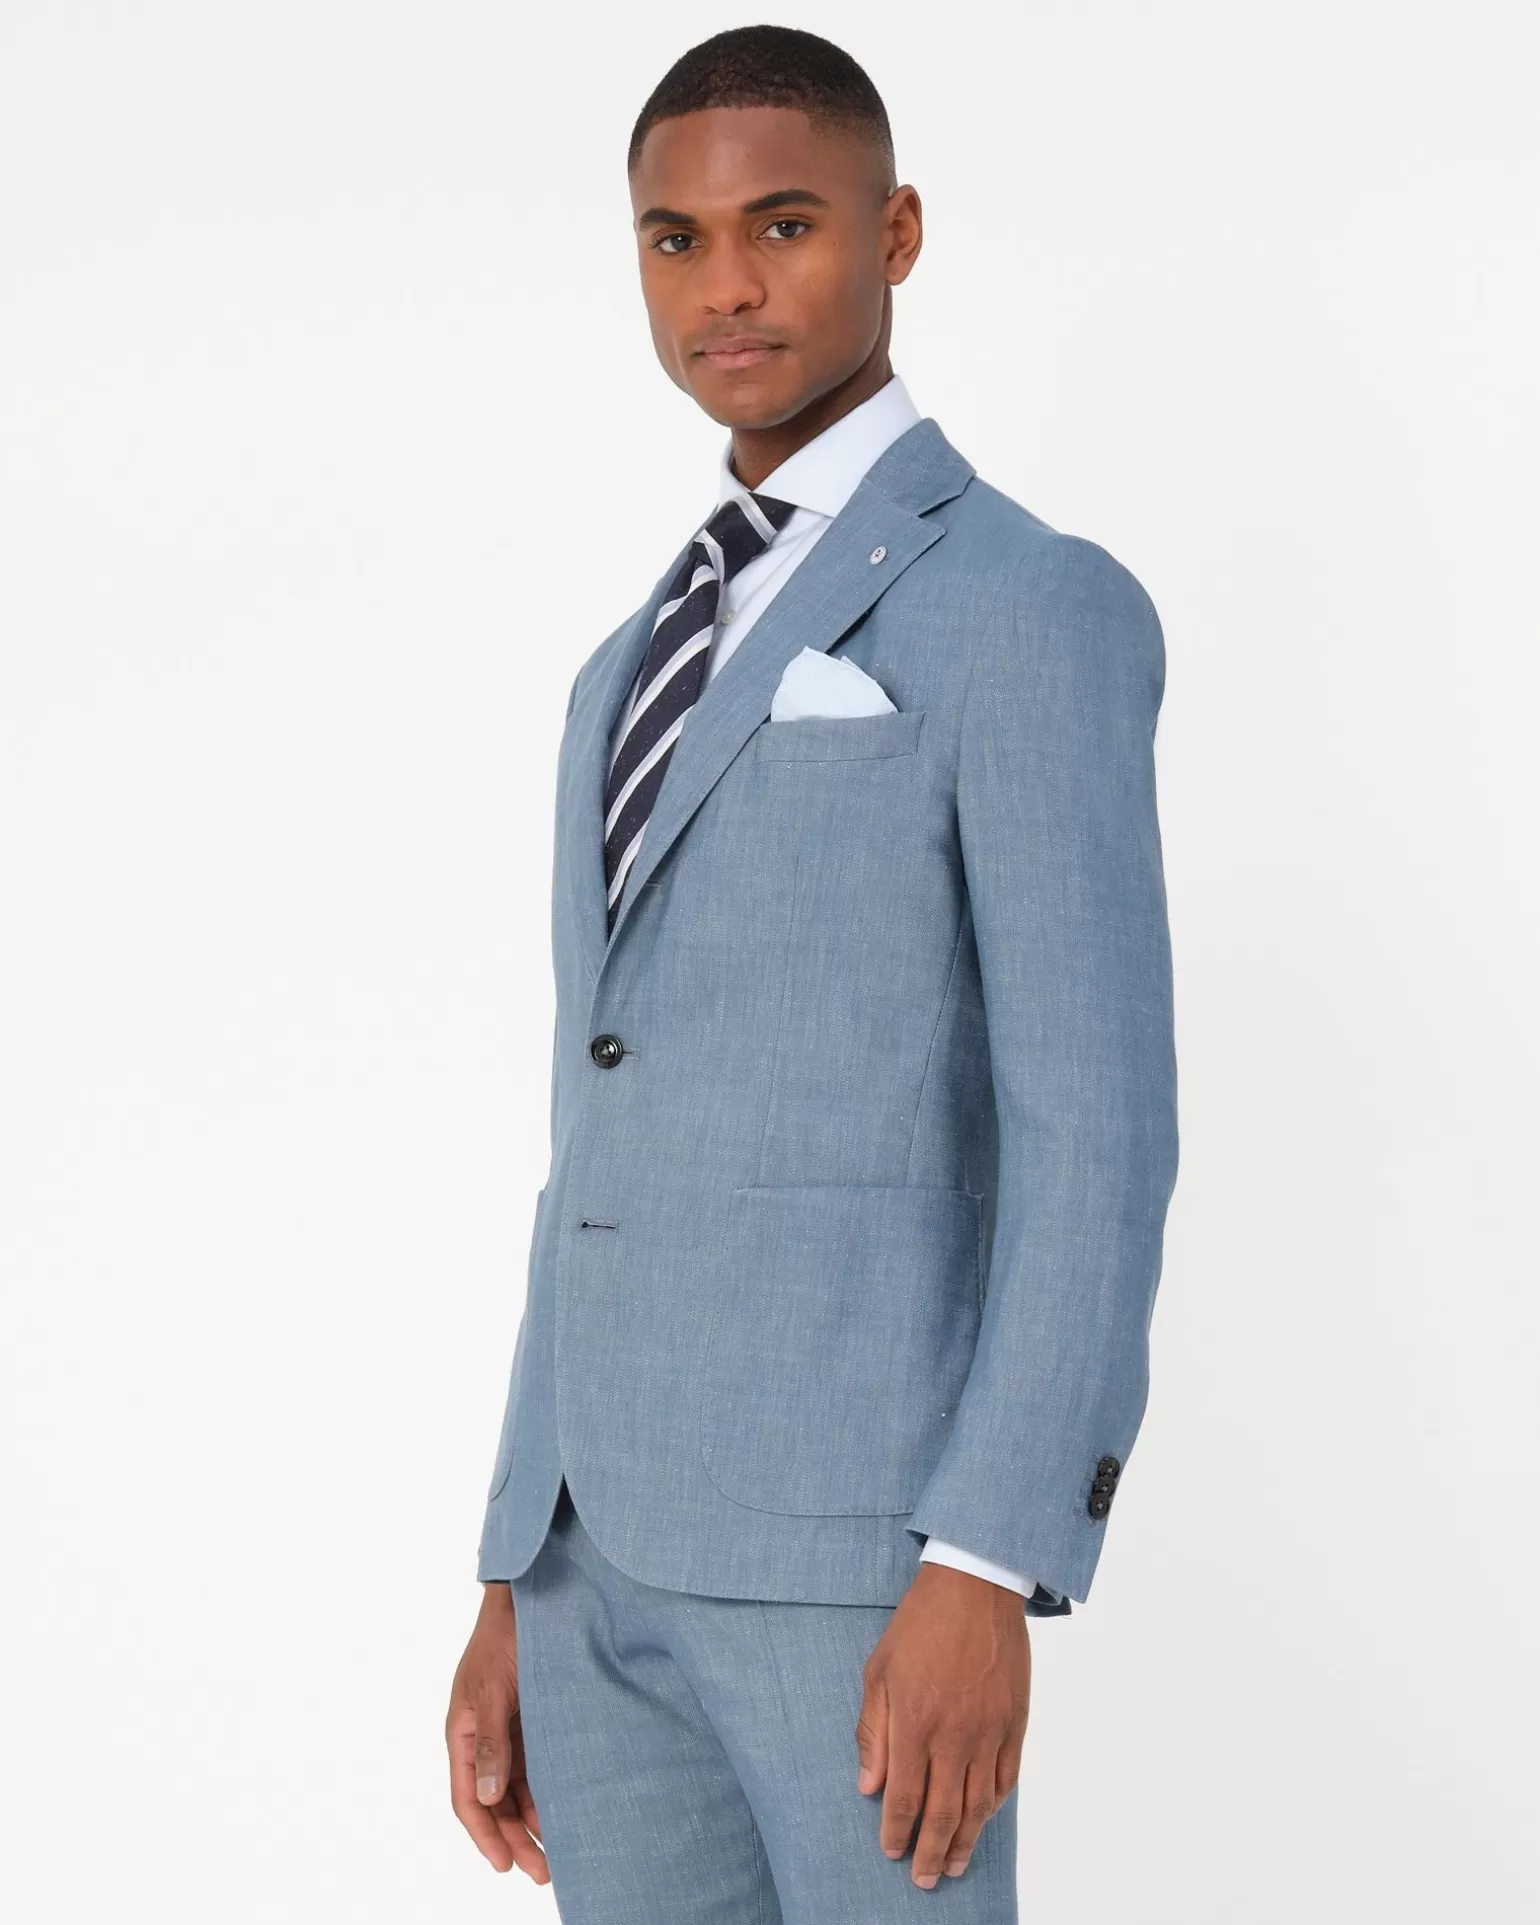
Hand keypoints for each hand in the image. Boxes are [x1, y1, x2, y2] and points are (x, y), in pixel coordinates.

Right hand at [445, 1582, 549, 1881]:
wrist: (530, 1598)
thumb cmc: (505, 1637)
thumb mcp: (494, 1689)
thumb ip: (491, 1742)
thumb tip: (489, 1796)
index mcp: (462, 1732)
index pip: (467, 1797)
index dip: (484, 1834)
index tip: (504, 1865)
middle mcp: (483, 1739)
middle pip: (493, 1802)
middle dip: (513, 1839)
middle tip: (542, 1871)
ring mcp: (507, 1732)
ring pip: (515, 1791)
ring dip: (530, 1822)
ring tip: (554, 1854)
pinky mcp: (531, 1722)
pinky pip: (534, 1769)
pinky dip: (543, 1794)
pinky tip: (560, 1813)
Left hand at [854, 1563, 1029, 1887]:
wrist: (974, 1588)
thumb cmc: (920, 1625)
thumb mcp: (879, 1671)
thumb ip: (873, 1732)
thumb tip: (867, 1785)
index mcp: (915, 1722)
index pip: (904, 1796)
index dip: (897, 1831)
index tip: (891, 1852)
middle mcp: (954, 1735)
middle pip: (944, 1812)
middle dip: (931, 1852)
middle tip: (924, 1879)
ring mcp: (989, 1731)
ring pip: (979, 1804)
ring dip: (966, 1840)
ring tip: (954, 1865)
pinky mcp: (1015, 1723)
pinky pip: (1007, 1778)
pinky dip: (994, 1805)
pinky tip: (984, 1818)